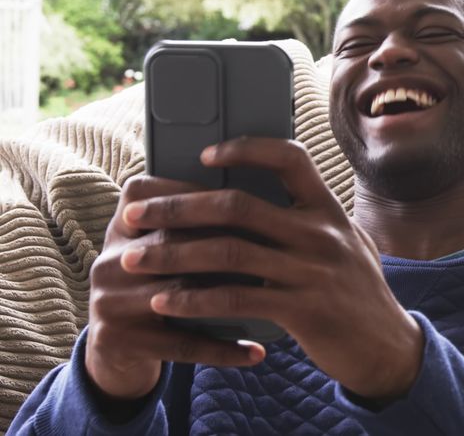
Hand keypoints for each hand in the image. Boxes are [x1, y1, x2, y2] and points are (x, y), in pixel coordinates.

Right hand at [87, 177, 264, 402]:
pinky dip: (222, 349)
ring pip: (177, 293)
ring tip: (274, 296)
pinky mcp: (117, 340)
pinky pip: (180, 344)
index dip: (192, 191)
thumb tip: (262, 201)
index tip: (246, 196)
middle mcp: (110, 261)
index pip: (148, 195)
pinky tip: (257, 353)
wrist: (119, 345)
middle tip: (274, 249)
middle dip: (222, 245)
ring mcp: (108, 301)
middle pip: (170, 244)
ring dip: (229, 297)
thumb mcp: (166, 249)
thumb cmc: (161, 283)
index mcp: (121, 228)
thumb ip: (196, 224)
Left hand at [120, 138, 422, 398]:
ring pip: (227, 252)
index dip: (244, 149)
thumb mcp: (347, 243)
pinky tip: (165, 303)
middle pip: (237, 205)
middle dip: (177, 207)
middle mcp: (321, 233)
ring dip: (171, 254)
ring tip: (134, 259)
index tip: (203, 155)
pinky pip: (235, 299)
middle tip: (135, 214)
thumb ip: (311, 221)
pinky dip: (193, 300)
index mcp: (329, 209)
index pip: (289, 158)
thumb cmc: (357, 292)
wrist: (387, 346)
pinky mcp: (301, 309)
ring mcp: (312, 270)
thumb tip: (262, 197)